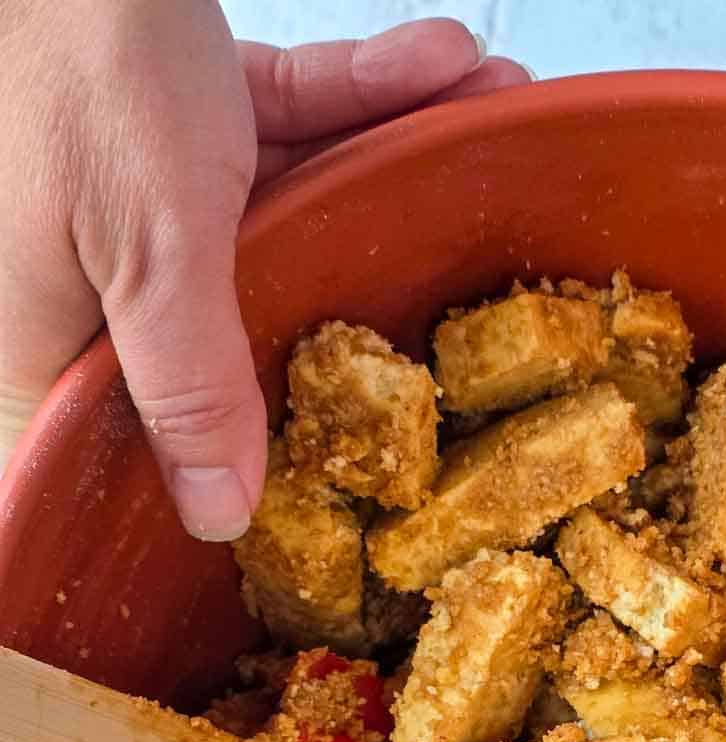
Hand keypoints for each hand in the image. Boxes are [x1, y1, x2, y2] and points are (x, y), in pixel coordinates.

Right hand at [0, 3, 529, 538]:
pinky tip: (439, 60)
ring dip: (387, 167)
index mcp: (54, 346)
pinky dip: (358, 95)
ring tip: (485, 122)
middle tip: (466, 302)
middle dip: (360, 298)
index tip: (332, 488)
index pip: (132, 455)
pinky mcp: (172, 122)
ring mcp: (134, 203)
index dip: (219, 477)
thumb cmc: (68, 60)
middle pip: (239, 339)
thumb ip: (190, 381)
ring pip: (284, 221)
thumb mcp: (146, 249)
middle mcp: (91, 288)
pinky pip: (283, 128)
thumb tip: (217, 512)